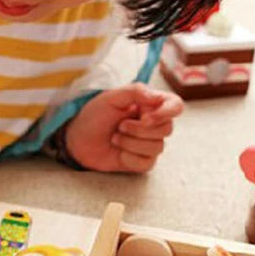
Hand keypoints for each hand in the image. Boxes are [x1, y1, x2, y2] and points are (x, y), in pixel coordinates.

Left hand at [64, 84, 183, 172]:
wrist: (79, 139)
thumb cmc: (95, 115)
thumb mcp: (112, 97)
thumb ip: (136, 92)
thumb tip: (157, 98)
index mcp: (150, 105)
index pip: (175, 106)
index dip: (167, 112)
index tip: (146, 116)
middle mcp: (154, 124)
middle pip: (166, 129)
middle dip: (140, 129)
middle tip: (120, 126)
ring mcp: (149, 144)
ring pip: (157, 147)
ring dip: (132, 143)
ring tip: (115, 137)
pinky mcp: (141, 162)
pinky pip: (147, 163)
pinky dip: (130, 158)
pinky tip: (119, 152)